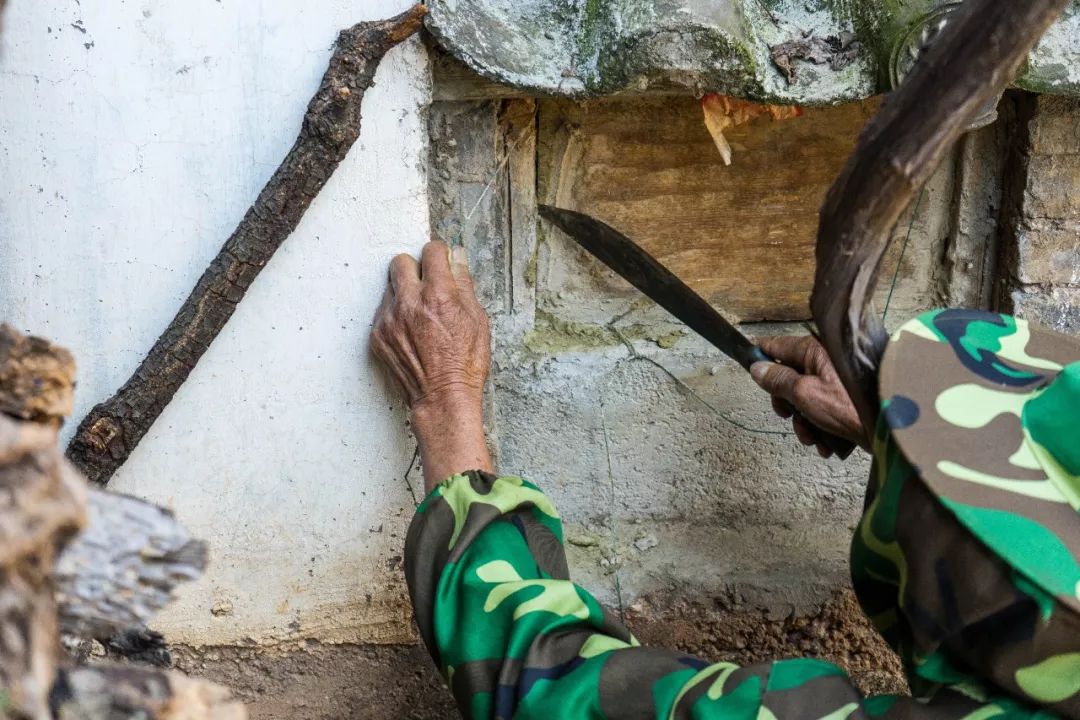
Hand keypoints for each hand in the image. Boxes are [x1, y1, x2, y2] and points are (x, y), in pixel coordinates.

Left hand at [371, 241, 493, 487]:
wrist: (442, 398)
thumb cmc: (465, 363)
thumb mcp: (477, 320)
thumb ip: (464, 284)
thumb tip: (457, 258)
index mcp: (438, 295)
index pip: (431, 251)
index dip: (439, 254)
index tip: (442, 262)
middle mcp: (409, 303)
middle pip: (400, 262)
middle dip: (415, 268)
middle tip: (426, 285)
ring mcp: (389, 320)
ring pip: (390, 287)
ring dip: (404, 294)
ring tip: (420, 316)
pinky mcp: (377, 336)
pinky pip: (383, 312)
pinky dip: (395, 316)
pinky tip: (411, 333)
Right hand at [749, 336, 866, 456]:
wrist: (892, 429)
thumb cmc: (851, 407)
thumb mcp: (804, 394)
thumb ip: (778, 380)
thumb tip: (757, 368)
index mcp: (815, 351)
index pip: (778, 345)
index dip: (761, 355)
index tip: (747, 363)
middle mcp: (826, 362)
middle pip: (790, 379)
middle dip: (787, 404)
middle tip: (790, 416)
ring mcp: (838, 383)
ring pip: (805, 401)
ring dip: (805, 423)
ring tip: (815, 438)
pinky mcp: (848, 402)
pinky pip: (824, 413)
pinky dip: (822, 429)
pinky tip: (829, 443)